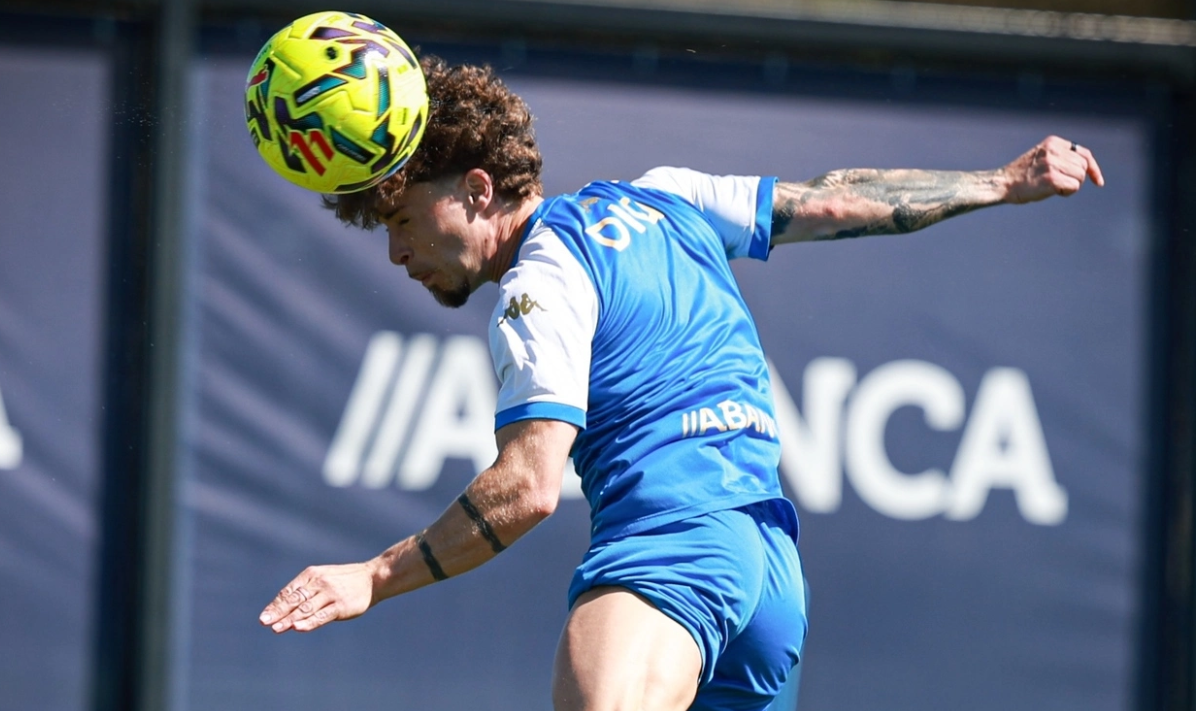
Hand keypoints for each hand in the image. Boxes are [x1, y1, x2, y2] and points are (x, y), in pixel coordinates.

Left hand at [259, 561, 377, 632]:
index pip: (289, 592)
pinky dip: (309, 622)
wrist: (373, 578)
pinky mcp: (341, 606)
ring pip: (306, 608)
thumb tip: (284, 610)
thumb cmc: (344, 581)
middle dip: (278, 612)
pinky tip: (298, 628)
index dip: (276, 605)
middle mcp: (319, 583)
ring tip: (276, 628)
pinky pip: (322, 615)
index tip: (264, 618)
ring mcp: (330, 594)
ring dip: (289, 619)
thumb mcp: (323, 579)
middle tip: (264, 622)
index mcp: (311, 575)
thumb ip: (306, 592)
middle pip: (294, 600)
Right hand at [1002, 135, 1104, 203]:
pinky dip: (1066, 192)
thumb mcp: (1042, 156)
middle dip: (1076, 178)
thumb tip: (1086, 168)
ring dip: (1070, 185)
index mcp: (1053, 142)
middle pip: (1083, 167)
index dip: (1093, 168)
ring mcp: (1052, 164)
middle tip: (1059, 183)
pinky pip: (1074, 187)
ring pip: (1080, 177)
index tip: (1098, 181)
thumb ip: (1061, 157)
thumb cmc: (1022, 174)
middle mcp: (1054, 150)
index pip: (1084, 154)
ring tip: (1052, 186)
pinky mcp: (1051, 178)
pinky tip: (1052, 191)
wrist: (1002, 183)